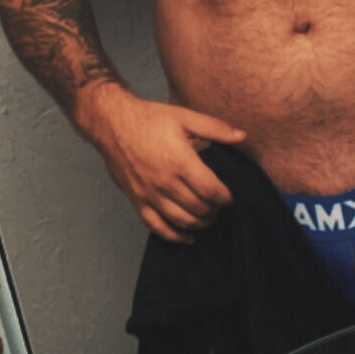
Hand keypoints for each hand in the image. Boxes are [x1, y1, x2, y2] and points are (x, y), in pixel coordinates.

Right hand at [76, 83, 245, 242]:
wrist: (112, 123)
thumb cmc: (149, 119)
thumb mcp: (184, 116)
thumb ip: (215, 128)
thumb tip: (242, 136)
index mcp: (180, 162)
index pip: (212, 191)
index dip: (227, 198)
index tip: (232, 196)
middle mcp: (165, 183)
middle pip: (200, 209)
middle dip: (217, 211)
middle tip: (223, 206)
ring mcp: (150, 195)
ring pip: (183, 222)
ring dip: (201, 224)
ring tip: (210, 217)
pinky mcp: (138, 201)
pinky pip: (158, 227)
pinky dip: (176, 236)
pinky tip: (188, 236)